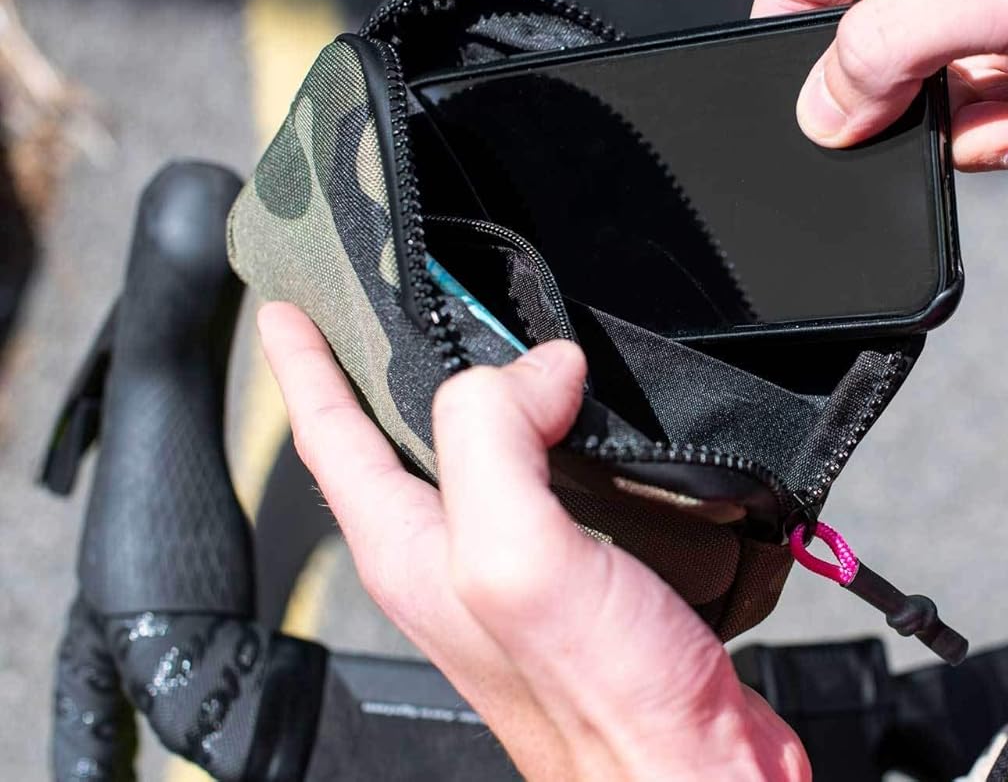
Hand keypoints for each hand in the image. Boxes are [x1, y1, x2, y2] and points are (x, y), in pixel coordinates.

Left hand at [258, 302, 808, 780]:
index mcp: (412, 551)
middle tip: (386, 304)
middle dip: (385, 368)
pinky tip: (580, 422)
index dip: (304, 364)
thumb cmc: (601, 701)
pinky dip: (556, 434)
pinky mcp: (579, 579)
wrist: (688, 768)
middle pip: (396, 441)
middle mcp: (452, 560)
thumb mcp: (515, 555)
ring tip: (490, 344)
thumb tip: (535, 370)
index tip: (287, 308)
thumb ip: (495, 443)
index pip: (332, 438)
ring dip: (482, 396)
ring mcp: (512, 572)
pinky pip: (546, 482)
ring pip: (476, 458)